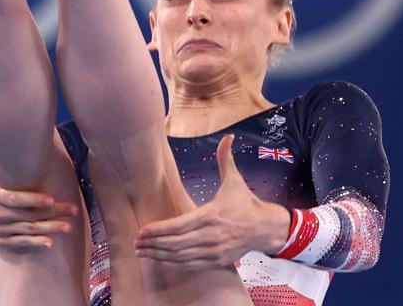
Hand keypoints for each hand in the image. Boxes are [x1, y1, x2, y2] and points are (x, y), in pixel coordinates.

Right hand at [0, 156, 79, 251]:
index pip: (14, 199)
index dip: (33, 200)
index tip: (51, 199)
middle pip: (26, 215)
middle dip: (52, 213)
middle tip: (72, 210)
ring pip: (27, 230)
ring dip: (49, 229)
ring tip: (68, 226)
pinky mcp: (1, 242)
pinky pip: (20, 243)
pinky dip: (35, 243)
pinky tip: (50, 242)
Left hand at [134, 134, 290, 268]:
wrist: (266, 228)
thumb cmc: (245, 203)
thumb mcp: (235, 181)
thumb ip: (225, 159)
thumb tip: (228, 137)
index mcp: (211, 215)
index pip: (178, 226)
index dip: (158, 230)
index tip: (141, 231)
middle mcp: (211, 236)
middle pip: (175, 244)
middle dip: (153, 245)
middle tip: (135, 243)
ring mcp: (214, 251)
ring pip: (181, 257)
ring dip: (159, 256)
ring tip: (141, 252)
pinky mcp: (217, 262)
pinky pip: (190, 265)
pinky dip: (173, 264)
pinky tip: (159, 260)